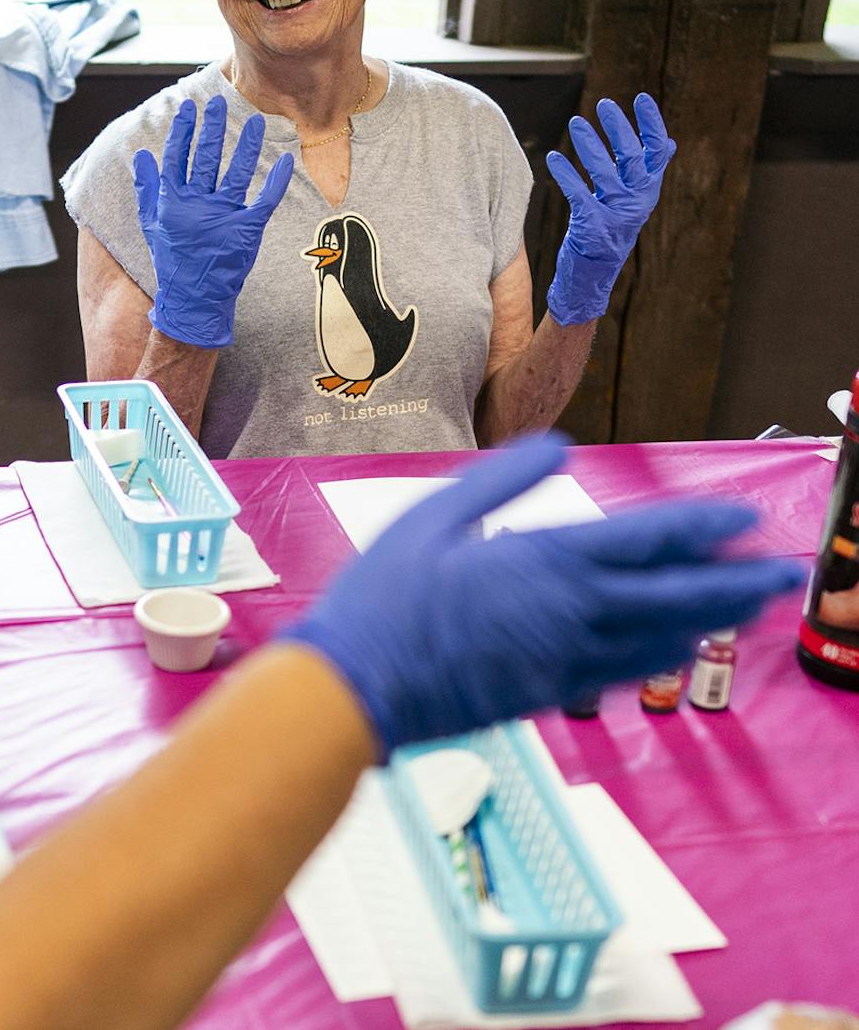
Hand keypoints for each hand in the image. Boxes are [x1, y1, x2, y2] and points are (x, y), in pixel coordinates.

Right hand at [131, 96, 294, 348]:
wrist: (193, 298)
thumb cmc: (171, 259)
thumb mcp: (151, 223)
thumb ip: (146, 188)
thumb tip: (141, 156)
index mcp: (172, 202)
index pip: (176, 158)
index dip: (183, 132)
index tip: (189, 109)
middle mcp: (196, 205)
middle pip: (205, 157)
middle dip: (212, 127)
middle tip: (219, 102)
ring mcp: (222, 217)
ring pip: (236, 172)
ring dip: (246, 145)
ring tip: (256, 120)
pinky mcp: (246, 230)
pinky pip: (264, 200)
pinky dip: (276, 180)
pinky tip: (286, 159)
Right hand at [282, 433, 804, 752]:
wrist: (357, 687)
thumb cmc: (384, 597)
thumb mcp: (432, 516)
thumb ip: (500, 476)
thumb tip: (558, 445)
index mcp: (544, 562)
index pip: (647, 539)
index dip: (702, 527)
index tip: (744, 518)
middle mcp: (570, 613)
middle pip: (676, 597)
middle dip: (735, 584)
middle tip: (779, 574)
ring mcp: (564, 659)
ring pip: (659, 638)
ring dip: (707, 620)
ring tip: (741, 608)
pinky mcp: (549, 691)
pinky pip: (625, 669)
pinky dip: (661, 653)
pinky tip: (673, 645)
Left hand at [545, 93, 673, 324]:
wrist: (592, 277)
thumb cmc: (609, 230)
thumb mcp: (633, 201)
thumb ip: (647, 173)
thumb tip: (669, 143)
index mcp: (648, 191)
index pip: (657, 151)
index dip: (651, 124)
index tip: (641, 98)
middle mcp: (638, 201)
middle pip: (634, 157)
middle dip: (619, 129)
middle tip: (604, 104)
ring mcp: (617, 215)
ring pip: (606, 172)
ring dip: (590, 145)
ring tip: (576, 122)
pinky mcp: (593, 228)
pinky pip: (579, 195)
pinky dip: (566, 175)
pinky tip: (553, 158)